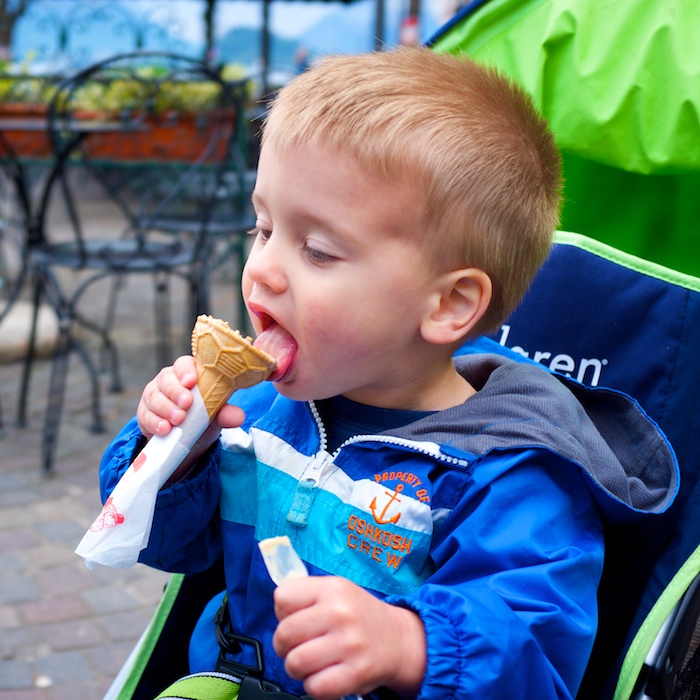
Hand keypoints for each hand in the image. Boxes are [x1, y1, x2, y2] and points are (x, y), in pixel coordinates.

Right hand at [136, 355, 244, 477]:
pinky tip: (164, 429)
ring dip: (166, 408)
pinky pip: (146, 415)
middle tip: (186, 404)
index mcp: (189, 374)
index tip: (191, 381)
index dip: (186, 370)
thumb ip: (225, 413)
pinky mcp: (145, 413)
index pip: (184, 364)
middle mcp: (169, 380)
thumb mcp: (217, 416)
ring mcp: (155, 395)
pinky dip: (155, 422)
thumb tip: (238, 417)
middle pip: (167, 379)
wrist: (188, 440)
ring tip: (177, 420)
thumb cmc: (204, 417)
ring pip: (155, 397)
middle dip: (176, 392)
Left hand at [273, 576, 425, 699]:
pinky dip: (314, 685)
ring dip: (297, 668)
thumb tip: (278, 610)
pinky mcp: (355, 673)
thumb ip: (306, 594)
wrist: (398, 639)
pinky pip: (314, 687)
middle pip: (284, 633)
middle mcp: (340, 613)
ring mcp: (349, 644)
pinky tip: (324, 675)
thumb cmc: (359, 615)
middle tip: (298, 646)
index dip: (283, 612)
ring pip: (295, 663)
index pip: (282, 597)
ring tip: (311, 662)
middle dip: (284, 645)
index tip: (295, 618)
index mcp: (333, 588)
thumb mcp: (336, 590)